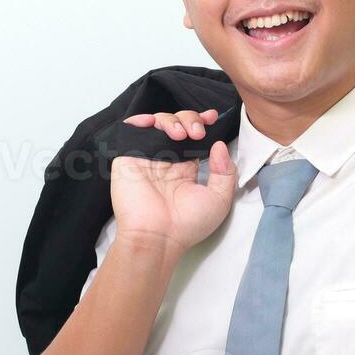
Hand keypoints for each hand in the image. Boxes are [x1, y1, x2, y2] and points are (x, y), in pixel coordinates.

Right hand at [111, 108, 235, 254]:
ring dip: (171, 119)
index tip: (212, 117)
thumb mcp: (219, 199)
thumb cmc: (187, 225)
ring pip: (158, 122)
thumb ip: (225, 172)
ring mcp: (147, 158)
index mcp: (186, 169)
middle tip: (197, 132)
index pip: (194, 137)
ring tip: (181, 134)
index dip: (202, 123)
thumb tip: (220, 146)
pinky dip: (141, 119)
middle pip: (178, 124)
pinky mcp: (129, 158)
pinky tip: (154, 123)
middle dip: (190, 119)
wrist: (158, 237)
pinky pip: (131, 130)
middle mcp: (166, 161)